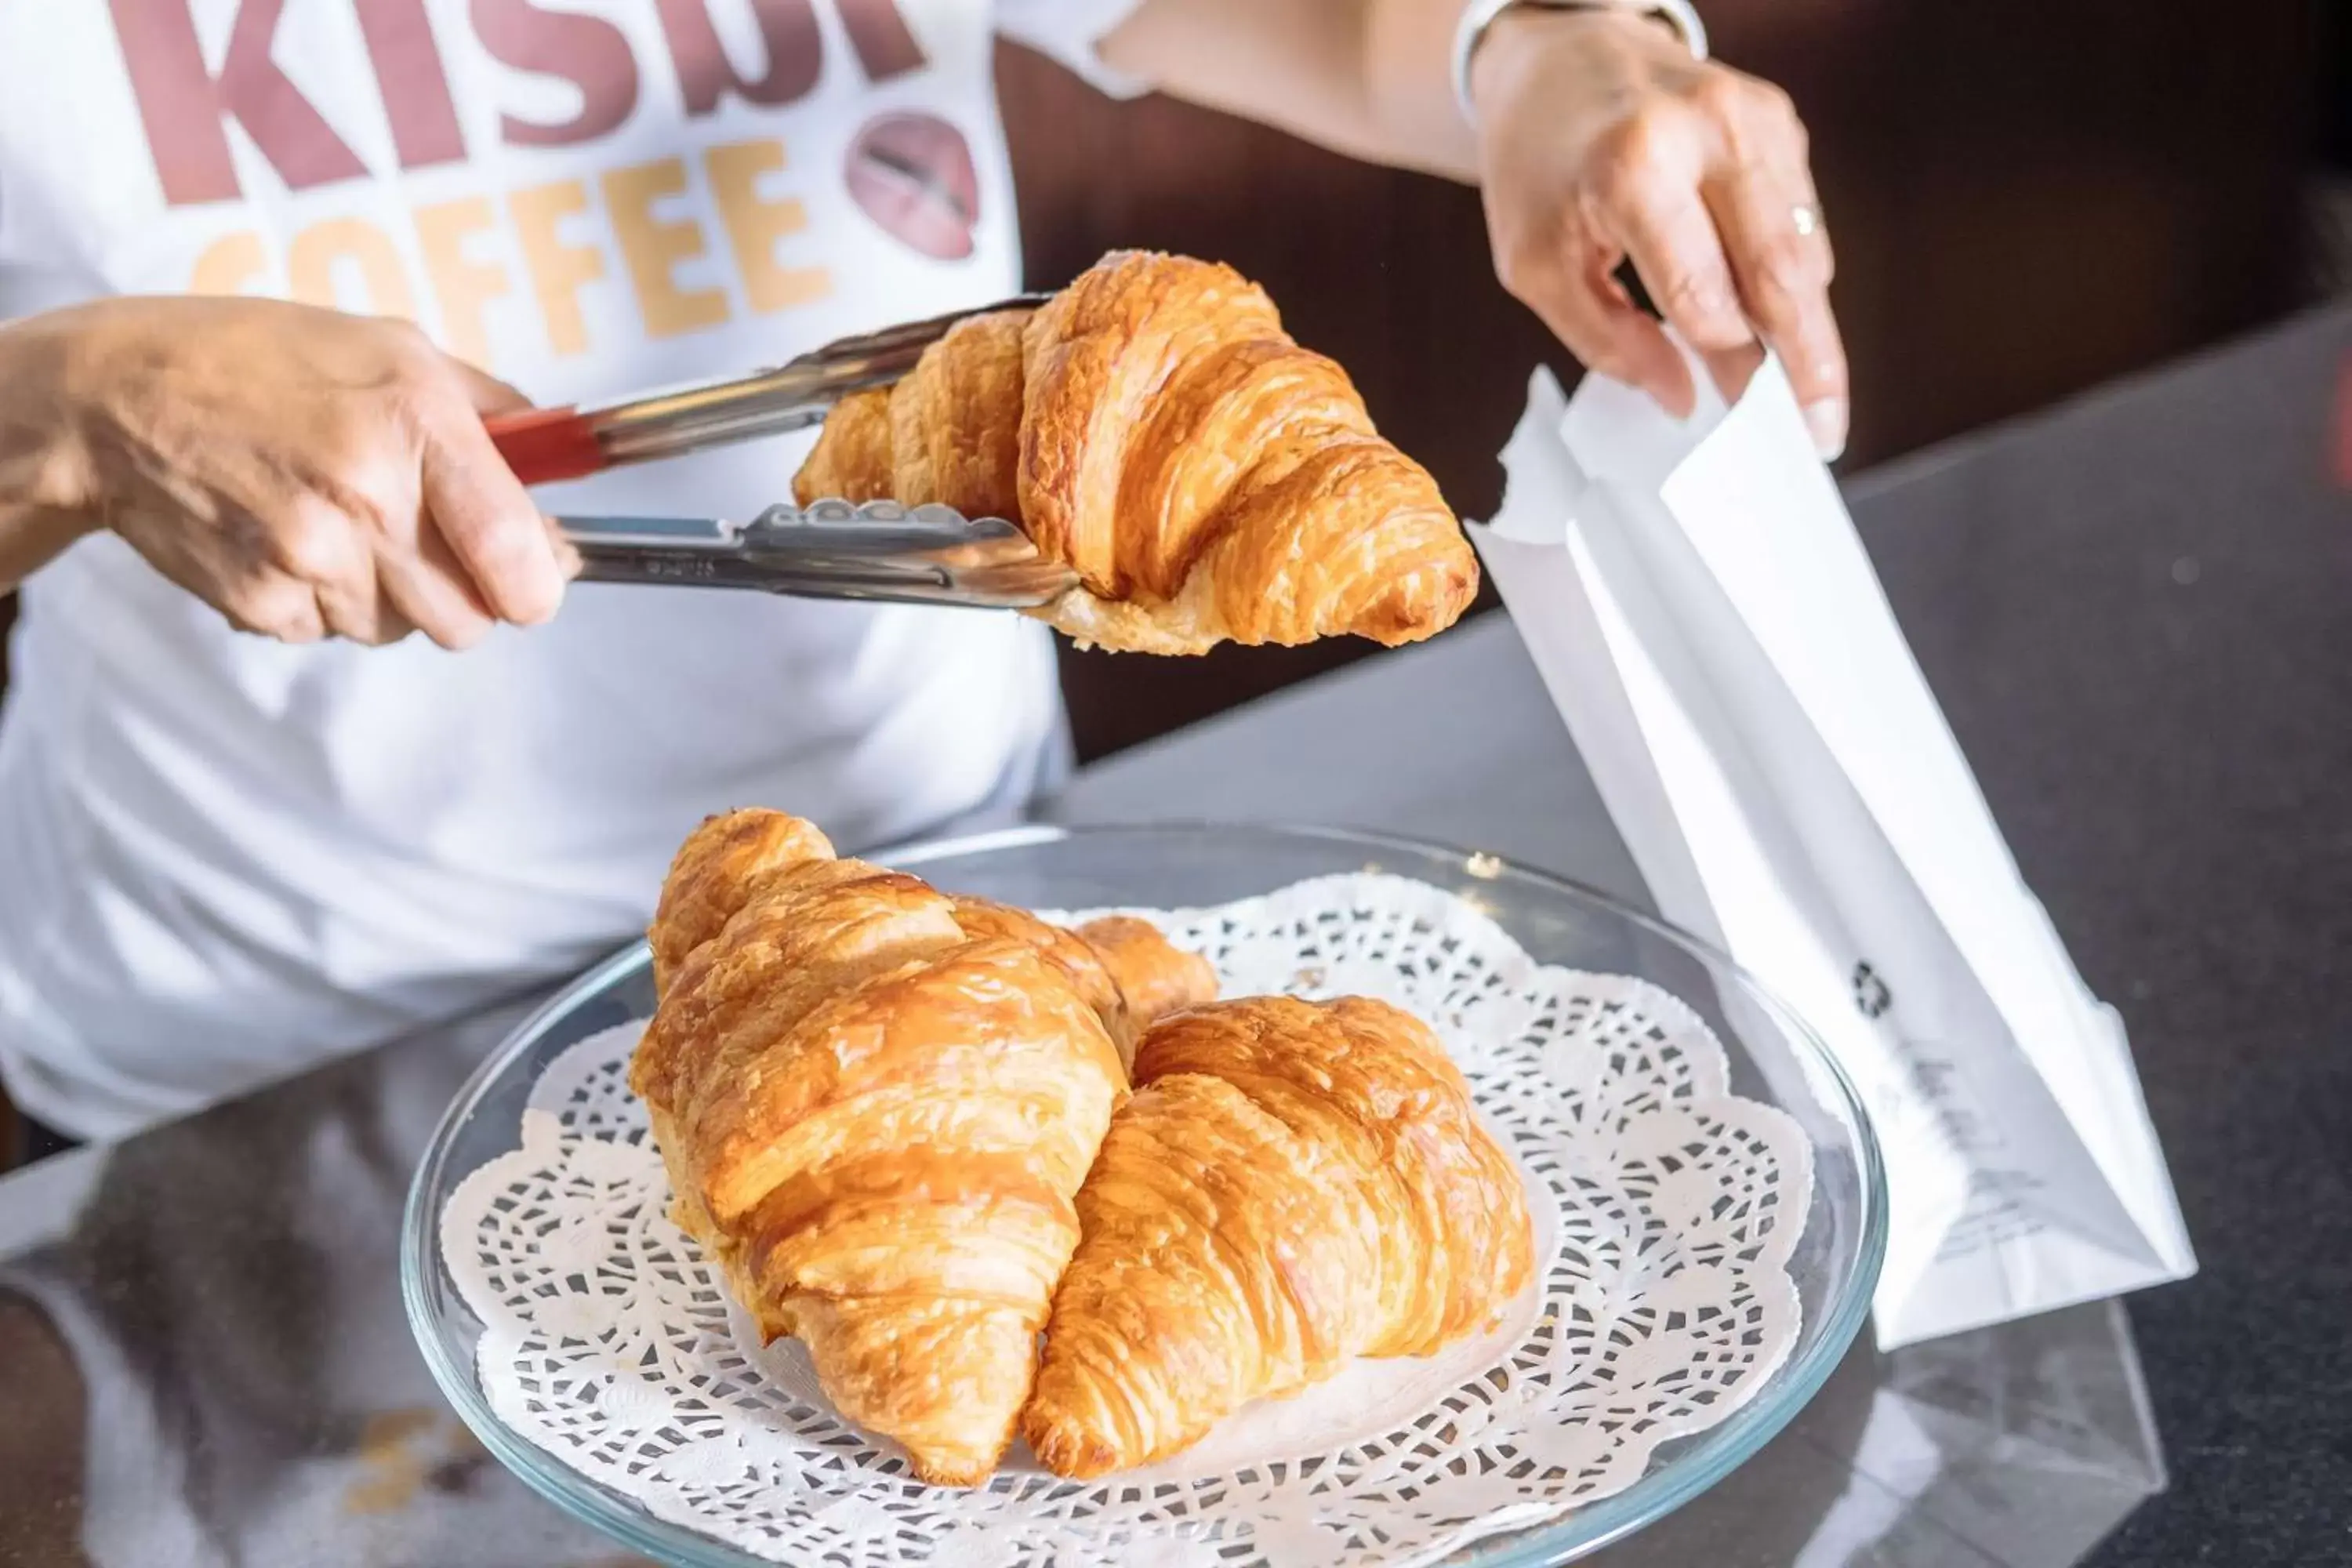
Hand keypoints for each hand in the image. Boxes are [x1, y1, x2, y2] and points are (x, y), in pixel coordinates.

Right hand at [0, 296, 573, 645]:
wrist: (117, 399)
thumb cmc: (261, 362)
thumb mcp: (396, 351)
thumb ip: (497, 416)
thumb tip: (564, 472)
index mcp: (417, 425)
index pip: (521, 560)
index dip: (541, 580)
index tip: (536, 571)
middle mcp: (367, 499)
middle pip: (471, 620)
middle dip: (468, 592)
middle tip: (430, 541)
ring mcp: (310, 559)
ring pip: (406, 632)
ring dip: (396, 596)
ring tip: (344, 522)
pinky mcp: (262, 603)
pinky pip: (335, 634)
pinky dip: (330, 601)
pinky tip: (295, 539)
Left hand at [1469, 9, 1846, 455]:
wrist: (1560, 55)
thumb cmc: (1538, 166)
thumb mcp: (1535, 263)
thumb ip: (1604, 339)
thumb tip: (1683, 398)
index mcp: (1634, 167)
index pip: (1706, 296)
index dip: (1732, 369)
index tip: (1747, 427)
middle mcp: (1709, 132)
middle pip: (1781, 273)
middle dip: (1808, 363)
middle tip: (1821, 433)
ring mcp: (1755, 119)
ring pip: (1806, 250)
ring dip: (1810, 328)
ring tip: (1810, 396)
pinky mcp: (1779, 119)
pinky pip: (1803, 220)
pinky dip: (1794, 277)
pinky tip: (1776, 316)